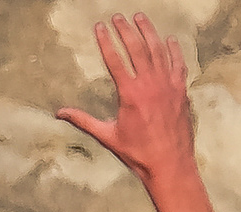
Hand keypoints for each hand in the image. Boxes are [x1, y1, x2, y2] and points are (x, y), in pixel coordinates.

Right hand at [56, 14, 196, 183]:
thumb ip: (84, 120)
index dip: (105, 41)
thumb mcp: (108, 136)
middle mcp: (149, 84)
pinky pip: (177, 62)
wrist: (169, 164)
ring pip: (157, 49)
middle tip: (118, 17)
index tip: (99, 27)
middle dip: (125, 29)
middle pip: (136, 47)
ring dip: (147, 31)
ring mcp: (167, 84)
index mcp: (130, 94)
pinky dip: (173, 48)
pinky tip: (167, 39)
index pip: (114, 59)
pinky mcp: (180, 89)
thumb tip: (60, 114)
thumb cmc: (137, 154)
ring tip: (139, 18)